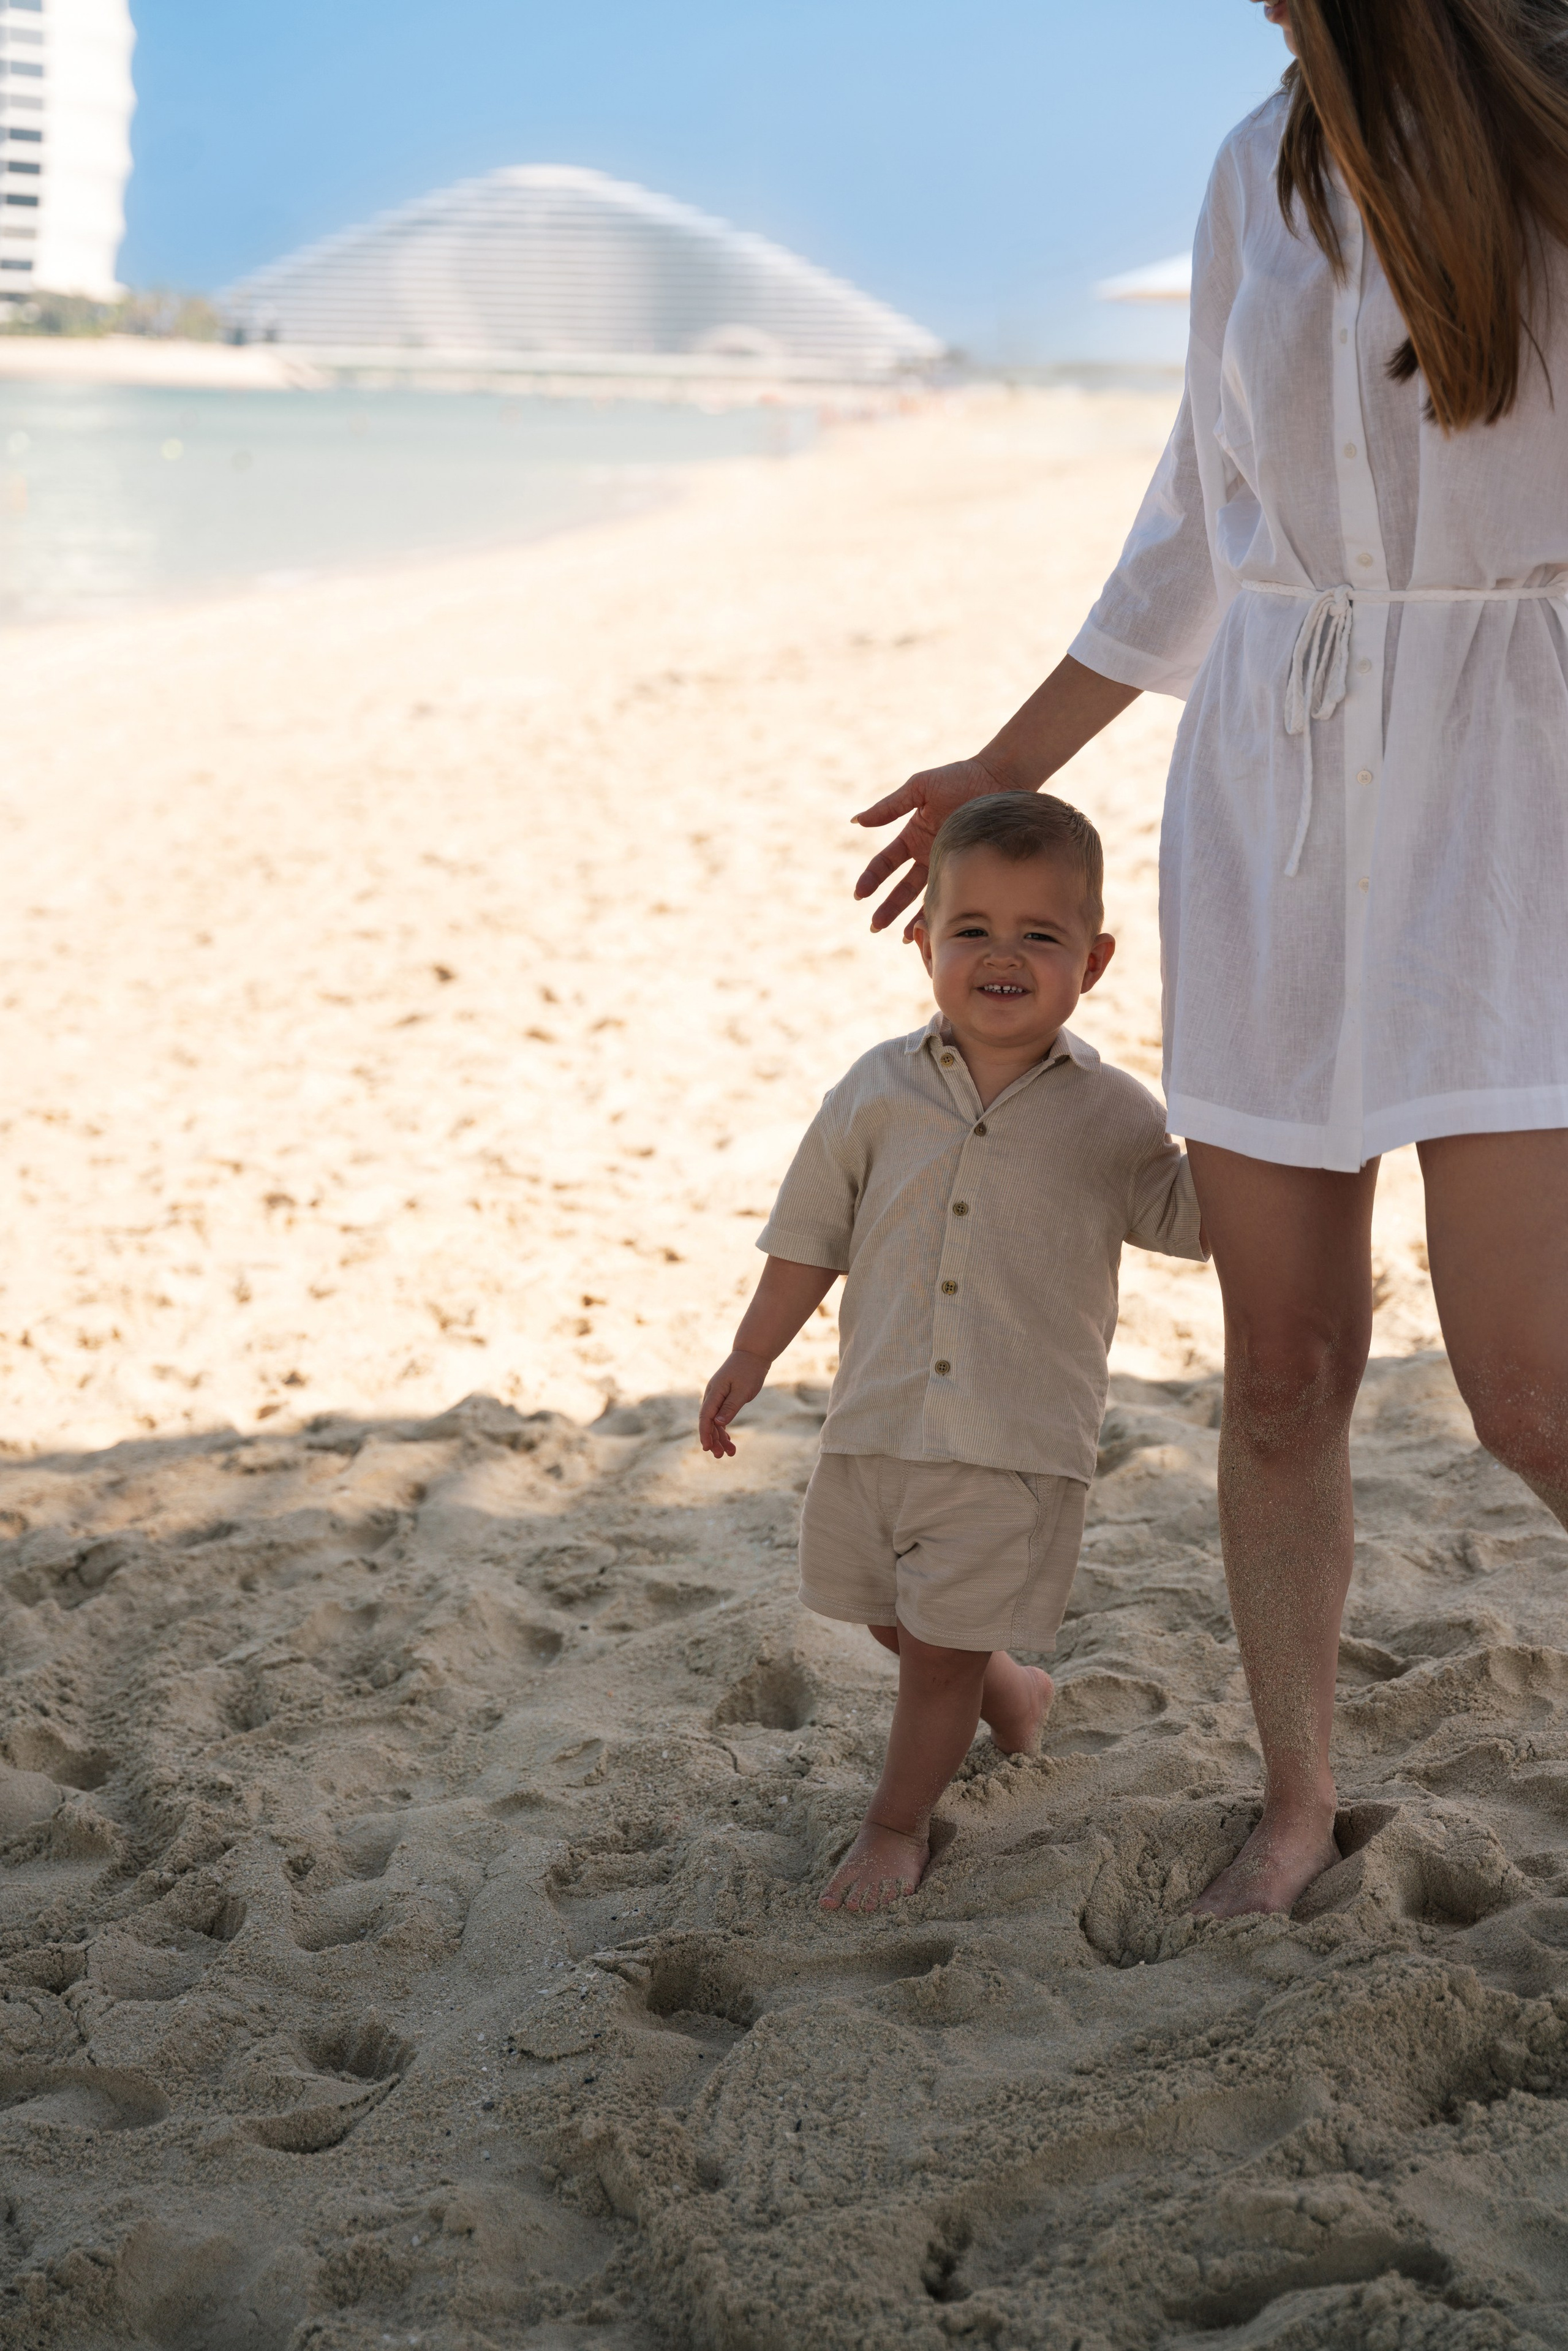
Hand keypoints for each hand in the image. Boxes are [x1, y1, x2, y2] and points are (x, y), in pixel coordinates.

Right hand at [699, 1349, 770, 1457]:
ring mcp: (717, 1397)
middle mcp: (712, 1395)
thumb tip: (719, 1423)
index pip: (705, 1416)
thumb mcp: (743, 1390)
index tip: (707, 1448)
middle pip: (708, 1422)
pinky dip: (723, 1429)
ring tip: (730, 1453)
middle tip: (721, 1456)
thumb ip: (731, 1406)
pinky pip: (720, 1417)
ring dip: (720, 1437)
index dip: (705, 1433)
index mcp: (714, 1392)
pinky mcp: (723, 1398)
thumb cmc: (749, 1371)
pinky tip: (729, 1441)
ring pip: (714, 1421)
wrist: (752, 1354)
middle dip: (713, 1440)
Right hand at [852, 755, 1013, 936]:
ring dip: (911, 917)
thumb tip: (856, 821)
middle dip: (887, 908)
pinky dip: (940, 913)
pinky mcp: (970, 871)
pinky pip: (953, 896)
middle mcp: (928, 855)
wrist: (1001, 779)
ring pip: (924, 898)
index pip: (885, 863)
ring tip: (902, 937)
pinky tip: (933, 928)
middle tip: (875, 927)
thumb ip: (889, 807)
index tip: (860, 894)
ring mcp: (948, 865)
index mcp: (913, 836)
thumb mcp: (920, 788)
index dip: (871, 878)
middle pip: (901, 888)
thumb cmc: (960, 778)